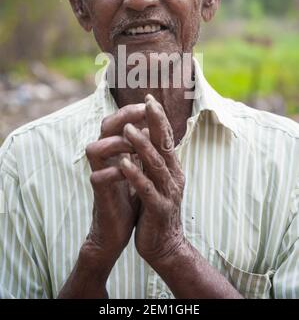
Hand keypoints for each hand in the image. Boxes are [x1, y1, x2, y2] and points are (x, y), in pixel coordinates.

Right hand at [85, 103, 145, 265]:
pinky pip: (98, 177)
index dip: (133, 110)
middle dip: (124, 117)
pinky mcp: (98, 193)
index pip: (119, 120)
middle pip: (104, 127)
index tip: (152, 103)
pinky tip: (128, 172)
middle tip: (143, 112)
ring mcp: (99, 173)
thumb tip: (154, 125)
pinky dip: (114, 172)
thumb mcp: (139, 168)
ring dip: (117, 143)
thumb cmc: (130, 196)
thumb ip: (142, 148)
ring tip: (137, 146)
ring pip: (95, 148)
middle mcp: (105, 157)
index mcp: (115, 149)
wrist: (118, 230)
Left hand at [120, 94, 185, 266]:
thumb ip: (153, 159)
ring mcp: (168, 192)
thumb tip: (144, 135)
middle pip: (166, 144)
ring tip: (128, 129)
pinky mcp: (158, 209)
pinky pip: (146, 189)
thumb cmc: (156, 209)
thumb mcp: (157, 180)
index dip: (159, 117)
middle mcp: (173, 176)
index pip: (166, 138)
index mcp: (172, 168)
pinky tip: (123, 163)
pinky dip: (135, 174)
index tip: (149, 98)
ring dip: (142, 145)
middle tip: (148, 102)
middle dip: (156, 122)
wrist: (164, 245)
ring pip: (156, 164)